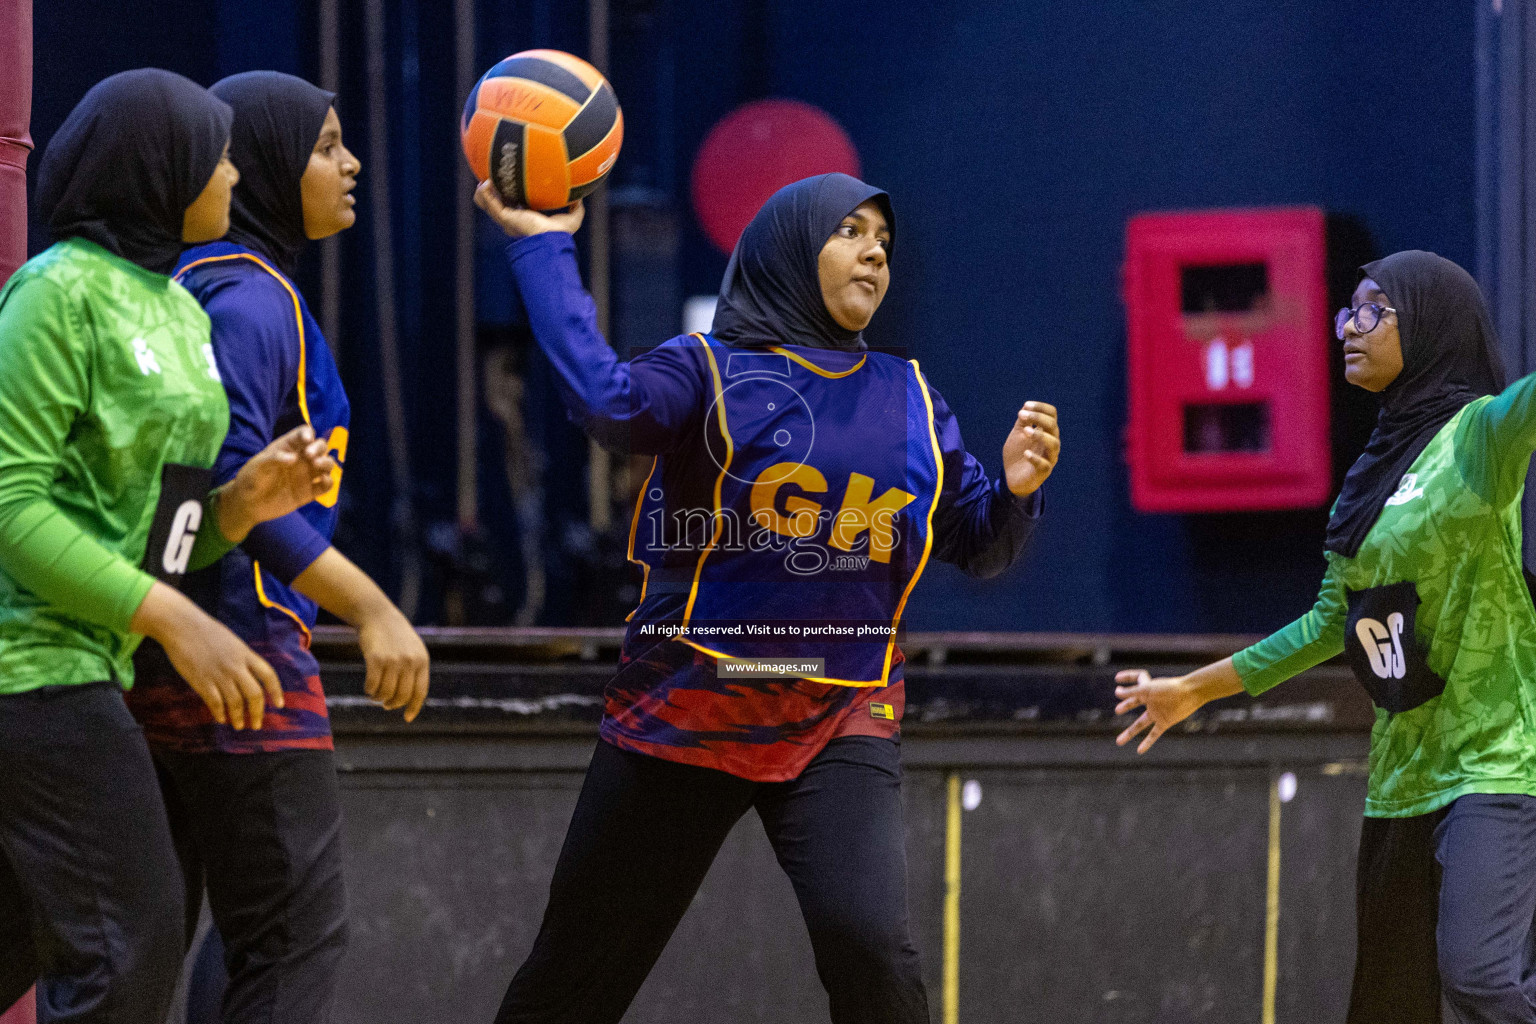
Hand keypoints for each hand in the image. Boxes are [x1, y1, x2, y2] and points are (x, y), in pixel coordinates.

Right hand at [130, 582, 283, 729]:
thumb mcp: (232, 641)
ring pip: (235, 702)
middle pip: (254, 694)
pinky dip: (220, 712)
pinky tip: (221, 718)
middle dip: (257, 712)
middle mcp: (236, 666)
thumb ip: (241, 658)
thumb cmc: (206, 631)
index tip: (279, 704)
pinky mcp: (201, 681)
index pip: (268, 675)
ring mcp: (219, 674)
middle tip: (256, 725)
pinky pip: (215, 702)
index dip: (276, 691)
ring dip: (238, 717)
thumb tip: (248, 676)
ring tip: (239, 725)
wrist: (181, 625)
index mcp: (245, 654)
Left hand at [219, 425, 336, 542]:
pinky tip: (323, 481)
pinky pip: (325, 485)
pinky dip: (329, 482)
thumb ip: (274, 459)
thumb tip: (294, 458)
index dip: (308, 434)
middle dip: (319, 448)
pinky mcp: (310, 492)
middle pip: (320, 447)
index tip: (307, 440)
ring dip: (327, 462)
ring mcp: (307, 475)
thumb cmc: (251, 479)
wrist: (248, 504)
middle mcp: (301, 459)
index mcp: (288, 447)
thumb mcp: (258, 466)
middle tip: (310, 456)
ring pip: (326, 464)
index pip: (303, 434)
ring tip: (317, 466)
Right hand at [356, 604, 430, 721]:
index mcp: (422, 660)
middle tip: (386, 705)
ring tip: (375, 695)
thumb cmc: (395, 636)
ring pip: (386, 693)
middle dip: (393, 704)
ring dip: (379, 698)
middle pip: (402, 696)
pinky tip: (368, 688)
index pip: (420, 691)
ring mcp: (393, 660)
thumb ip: (414, 671)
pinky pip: (372, 685)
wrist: (377, 614)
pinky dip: (370, 691)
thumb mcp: (412, 650)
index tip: (407, 718)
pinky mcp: (376, 658)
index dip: (414, 707)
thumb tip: (407, 700)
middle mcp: (410, 661)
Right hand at [474, 181, 584, 237]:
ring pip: (486, 204)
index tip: (509, 183)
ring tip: (485, 180)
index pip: (513, 207)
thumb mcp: (572, 219)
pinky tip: (486, 182)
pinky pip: (488, 203)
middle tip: (492, 178)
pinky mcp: (504, 217)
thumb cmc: (561, 235)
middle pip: (495, 205)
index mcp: (525, 219)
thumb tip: (580, 198)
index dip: (509, 196)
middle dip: (491, 193)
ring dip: (483, 193)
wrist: (550, 240)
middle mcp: (513, 220)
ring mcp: (506, 219)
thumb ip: (576, 208)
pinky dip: (484, 193)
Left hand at [1002, 401, 1059, 496]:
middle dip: (1038, 417)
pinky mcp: (1043, 472)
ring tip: (1025, 431)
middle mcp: (1051, 442)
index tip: (1026, 406)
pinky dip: (1035, 458)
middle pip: (1052, 426)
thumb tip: (1026, 407)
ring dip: (1040, 435)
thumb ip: (1022, 422)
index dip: (1041, 408)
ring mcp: (1049, 457)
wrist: (1012, 477)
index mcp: (1046, 431)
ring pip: (1053, 443)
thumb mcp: (1017, 434)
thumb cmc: (1017, 453)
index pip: (1051, 415)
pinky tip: (1025, 453)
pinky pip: (1045, 464)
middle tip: (1022, 416)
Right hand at [1113, 670, 1205, 753]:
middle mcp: (1151, 700)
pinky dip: (1147, 742)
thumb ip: (1131, 692)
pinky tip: (1139, 751)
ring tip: (1118, 742)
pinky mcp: (1164, 722)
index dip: (1127, 677)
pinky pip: (1154, 734)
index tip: (1117, 679)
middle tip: (1118, 710)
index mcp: (1147, 688)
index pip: (1136, 679)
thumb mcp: (1146, 689)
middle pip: (1135, 703)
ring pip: (1140, 724)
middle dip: (1126, 706)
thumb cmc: (1168, 688)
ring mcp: (1157, 712)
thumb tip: (1117, 693)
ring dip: (1129, 732)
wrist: (1190, 695)